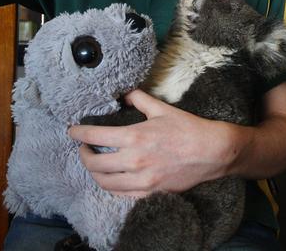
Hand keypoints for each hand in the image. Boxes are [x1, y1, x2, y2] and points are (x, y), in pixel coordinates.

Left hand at [68, 90, 237, 196]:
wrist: (213, 152)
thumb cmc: (188, 128)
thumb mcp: (161, 108)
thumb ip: (138, 98)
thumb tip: (123, 92)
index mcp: (134, 137)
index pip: (94, 137)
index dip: (78, 134)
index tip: (72, 131)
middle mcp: (134, 161)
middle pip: (94, 164)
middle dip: (82, 155)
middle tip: (83, 147)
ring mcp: (142, 181)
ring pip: (104, 183)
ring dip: (94, 173)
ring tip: (94, 162)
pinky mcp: (150, 193)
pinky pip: (121, 195)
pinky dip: (111, 186)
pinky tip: (111, 177)